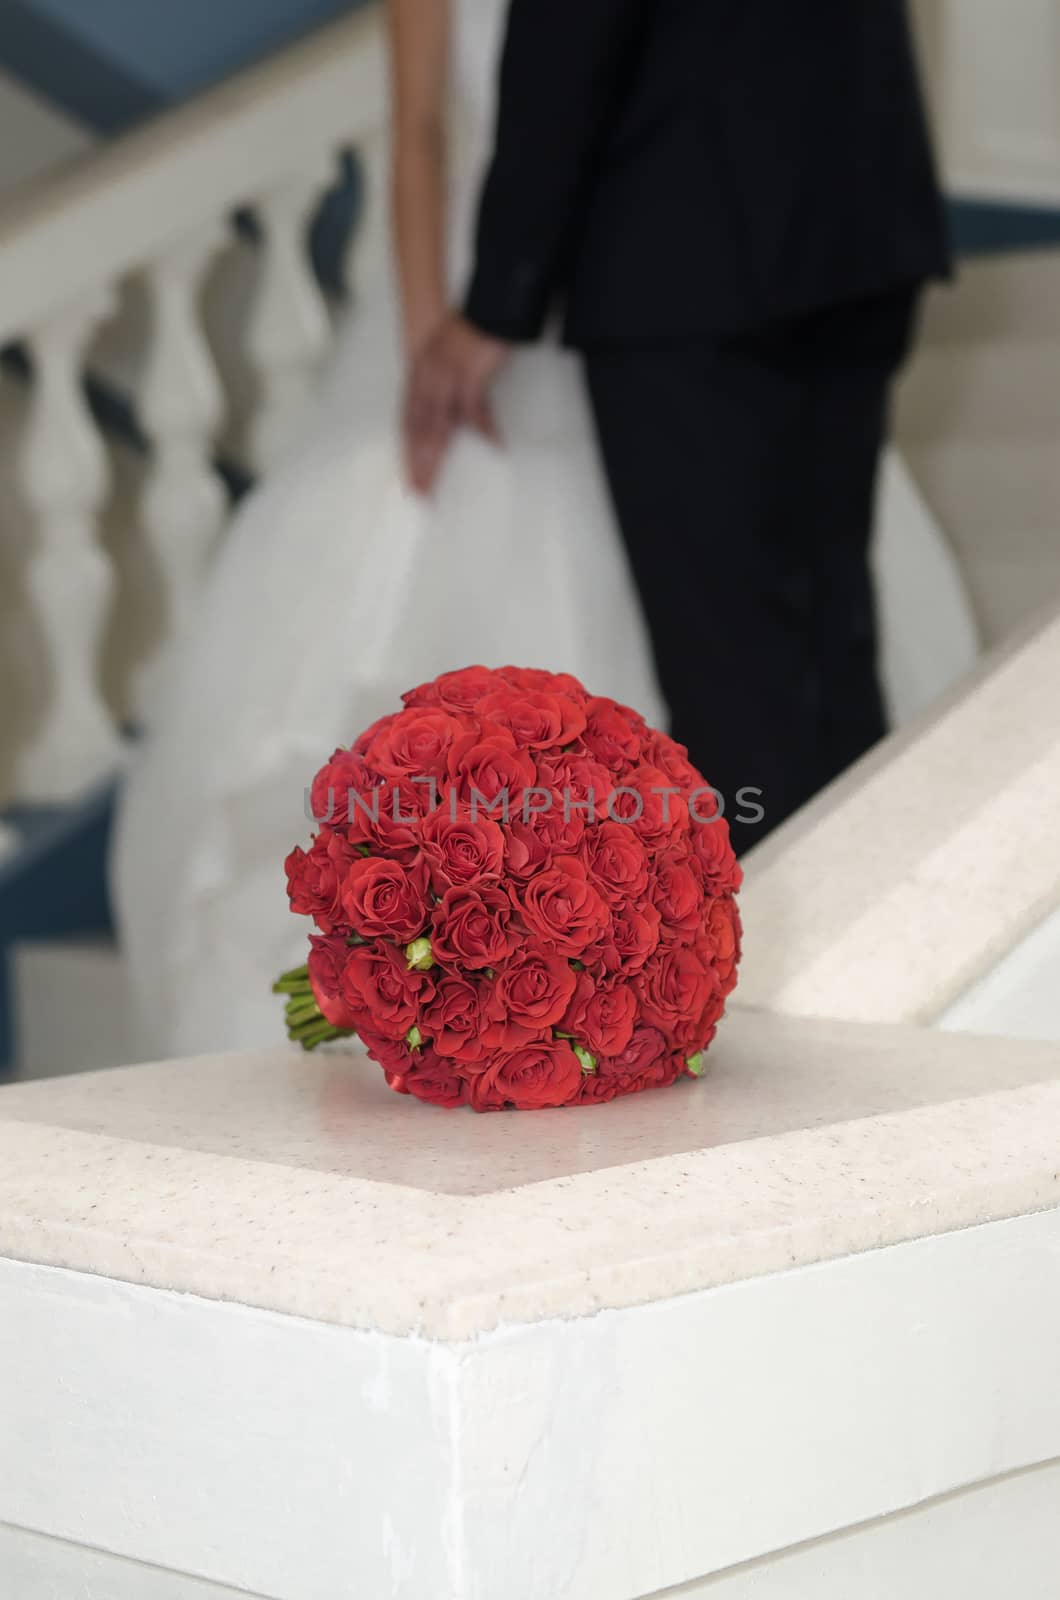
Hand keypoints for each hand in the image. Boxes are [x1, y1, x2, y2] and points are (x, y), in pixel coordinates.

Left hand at [403, 313, 509, 493]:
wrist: (488, 305)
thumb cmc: (471, 331)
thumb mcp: (451, 361)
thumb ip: (449, 388)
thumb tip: (458, 416)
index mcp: (421, 374)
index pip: (409, 419)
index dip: (408, 449)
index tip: (409, 476)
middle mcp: (428, 378)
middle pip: (418, 428)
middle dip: (417, 462)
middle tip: (418, 490)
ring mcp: (447, 378)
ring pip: (436, 426)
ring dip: (435, 458)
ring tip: (435, 483)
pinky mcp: (470, 375)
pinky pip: (475, 411)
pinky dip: (484, 430)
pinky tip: (495, 447)